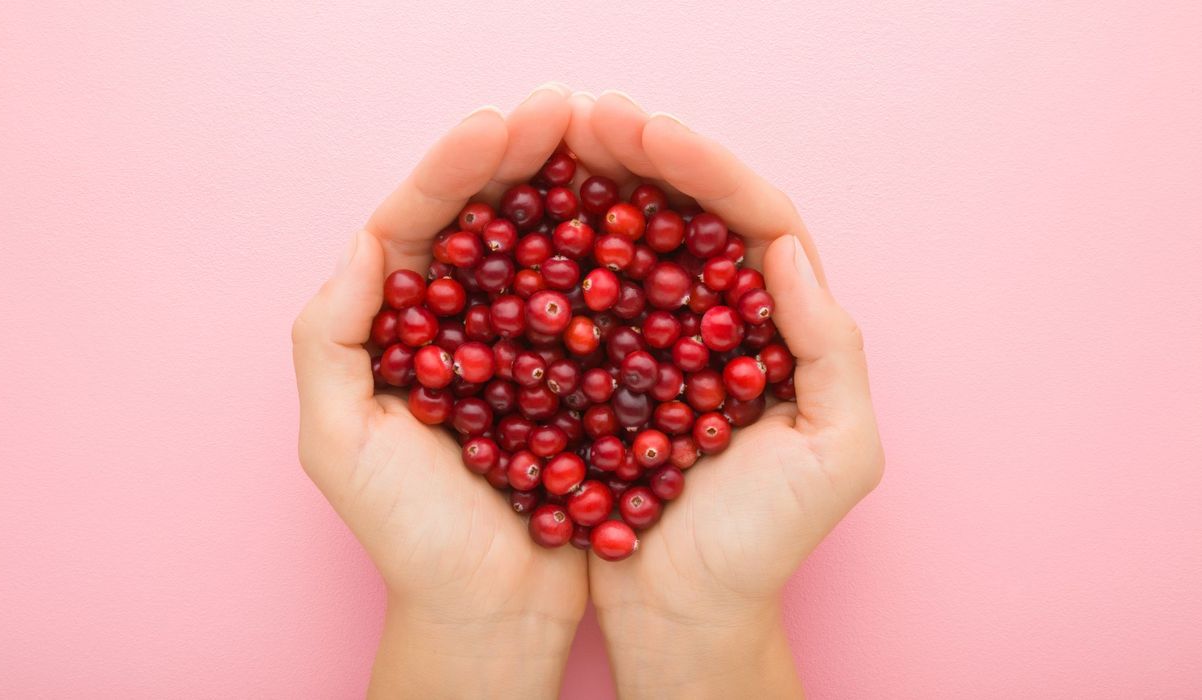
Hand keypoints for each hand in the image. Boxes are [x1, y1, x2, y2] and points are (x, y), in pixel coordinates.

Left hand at [291, 84, 585, 697]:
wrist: (490, 614)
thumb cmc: (409, 538)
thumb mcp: (339, 441)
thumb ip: (330, 336)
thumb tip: (369, 239)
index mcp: (394, 325)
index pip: (421, 224)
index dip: (458, 167)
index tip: (505, 123)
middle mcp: (456, 324)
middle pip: (488, 222)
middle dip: (521, 159)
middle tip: (568, 109)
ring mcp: (521, 347)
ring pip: (546, 251)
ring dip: (573, 194)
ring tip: (611, 143)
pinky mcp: (576, 377)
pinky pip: (595, 306)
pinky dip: (616, 261)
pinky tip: (645, 221)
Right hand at [576, 92, 884, 698]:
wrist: (688, 614)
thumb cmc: (766, 544)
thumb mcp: (838, 453)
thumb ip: (829, 348)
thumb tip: (786, 249)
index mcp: (784, 324)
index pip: (752, 218)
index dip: (703, 167)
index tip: (645, 132)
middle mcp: (723, 318)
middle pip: (688, 214)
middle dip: (643, 156)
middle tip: (585, 115)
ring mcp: (660, 341)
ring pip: (632, 244)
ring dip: (597, 188)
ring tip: (551, 142)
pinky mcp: (607, 370)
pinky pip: (584, 297)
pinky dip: (559, 253)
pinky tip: (523, 220)